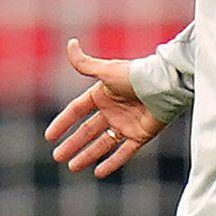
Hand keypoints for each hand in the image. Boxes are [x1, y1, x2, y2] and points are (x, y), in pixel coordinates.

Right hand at [44, 41, 166, 179]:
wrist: (165, 85)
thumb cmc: (136, 75)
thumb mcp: (106, 70)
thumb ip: (84, 63)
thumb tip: (69, 43)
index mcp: (102, 95)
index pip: (76, 111)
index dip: (62, 123)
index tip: (49, 137)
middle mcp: (112, 111)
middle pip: (87, 131)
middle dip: (72, 145)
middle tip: (57, 157)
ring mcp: (126, 125)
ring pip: (102, 144)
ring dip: (87, 155)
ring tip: (72, 167)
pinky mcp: (140, 136)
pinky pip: (124, 152)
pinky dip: (112, 162)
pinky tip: (98, 173)